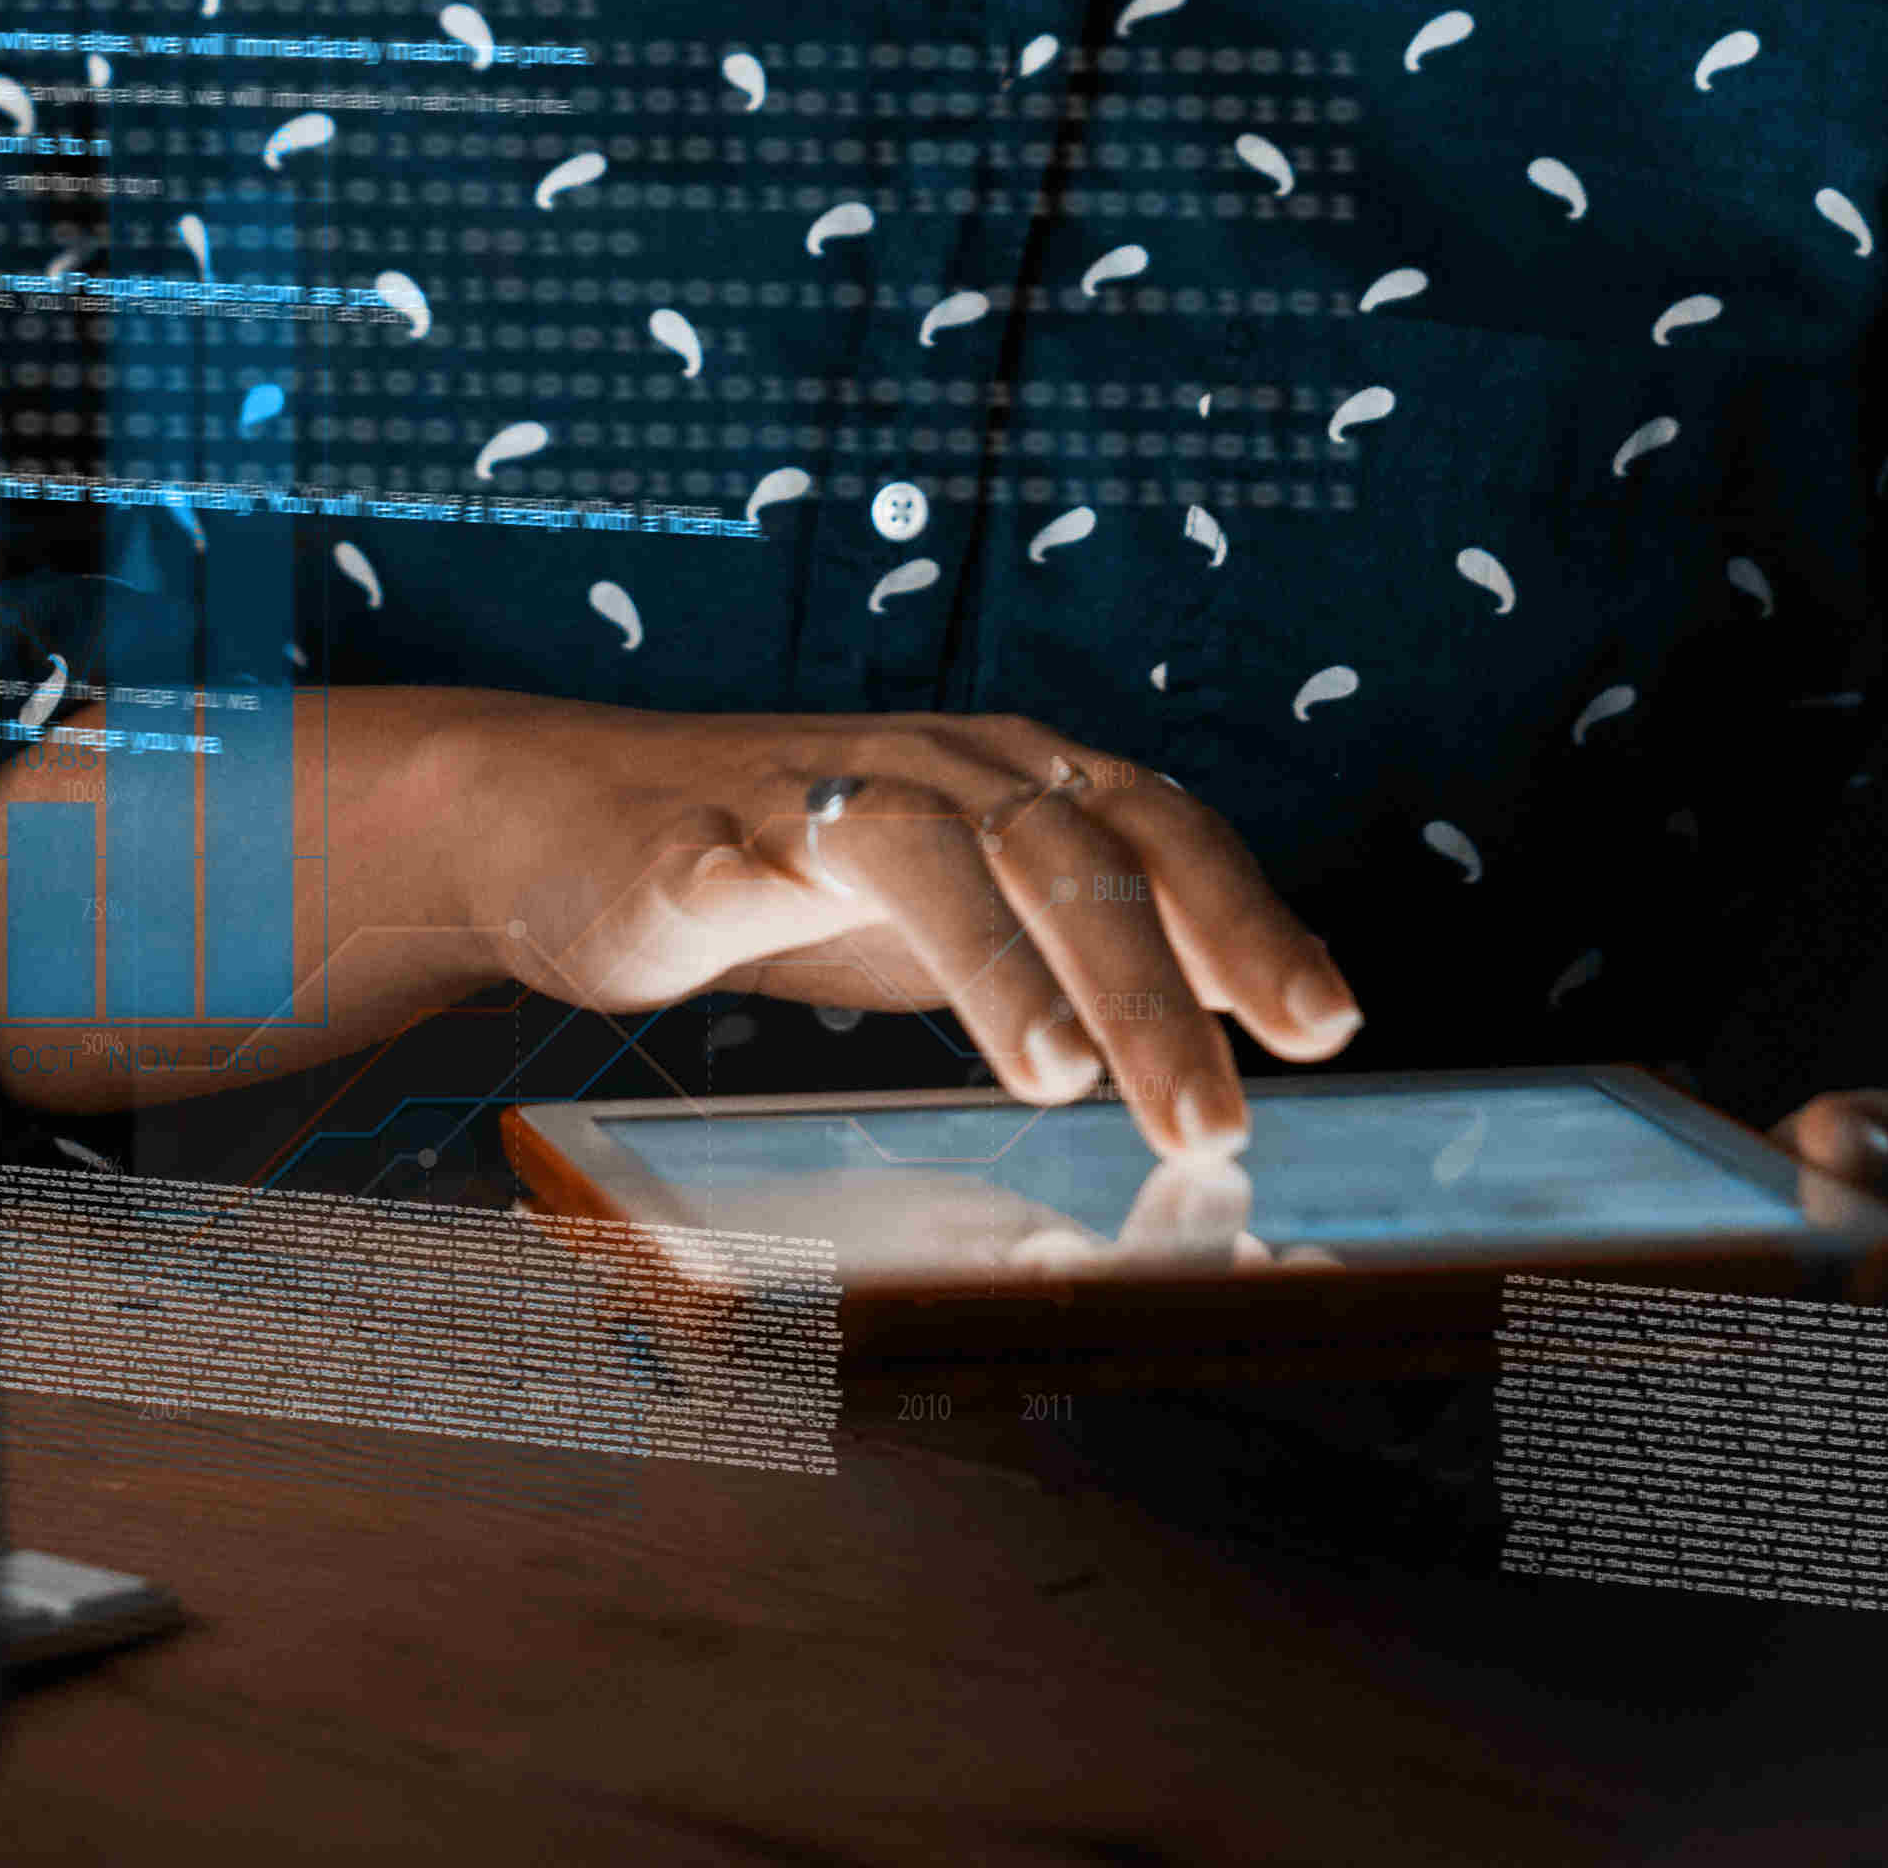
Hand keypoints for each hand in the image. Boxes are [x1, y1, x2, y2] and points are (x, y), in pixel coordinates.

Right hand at [364, 689, 1359, 1154]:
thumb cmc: (783, 875)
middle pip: (1091, 856)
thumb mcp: (952, 915)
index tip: (1329, 1027)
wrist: (558, 820)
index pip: (1165, 834)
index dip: (1252, 921)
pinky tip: (986, 1043)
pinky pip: (826, 866)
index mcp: (1014, 780)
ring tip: (1096, 1091)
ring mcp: (835, 788)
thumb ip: (1076, 948)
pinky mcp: (727, 834)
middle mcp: (947, 765)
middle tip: (1222, 1123)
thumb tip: (1230, 1013)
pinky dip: (922, 942)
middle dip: (1173, 984)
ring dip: (1048, 969)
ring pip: (976, 851)